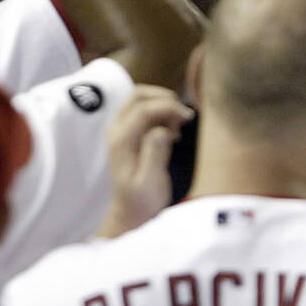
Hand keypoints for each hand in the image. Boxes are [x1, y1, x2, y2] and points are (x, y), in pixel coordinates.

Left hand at [95, 86, 194, 238]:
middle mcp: (117, 130)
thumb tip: (161, 130)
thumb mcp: (151, 183)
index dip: (168, 107)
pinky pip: (145, 108)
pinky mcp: (129, 130)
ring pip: (142, 99)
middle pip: (139, 95)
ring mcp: (121, 128)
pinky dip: (162, 112)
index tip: (187, 118)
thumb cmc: (143, 200)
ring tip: (177, 129)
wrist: (132, 210)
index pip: (143, 110)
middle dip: (165, 99)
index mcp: (121, 142)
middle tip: (182, 118)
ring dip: (163, 105)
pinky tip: (172, 132)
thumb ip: (155, 155)